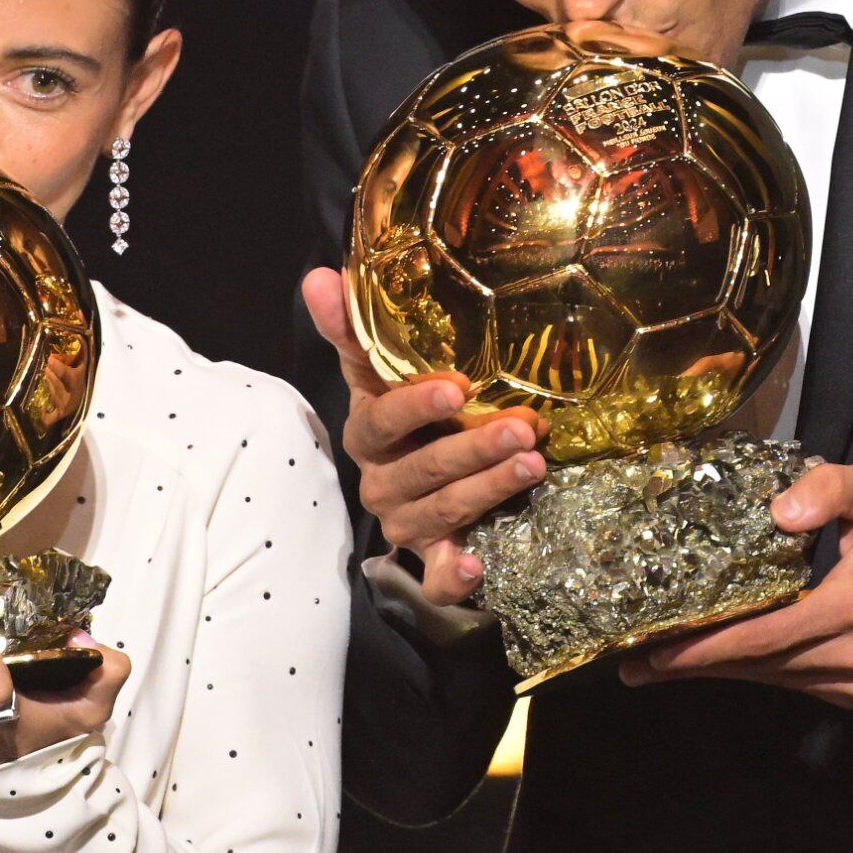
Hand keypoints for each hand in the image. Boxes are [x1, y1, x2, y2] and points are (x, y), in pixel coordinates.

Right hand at [301, 266, 540, 608]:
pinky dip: (452, 576)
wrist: (411, 479)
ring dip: (488, 490)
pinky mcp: (431, 557)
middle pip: (425, 469)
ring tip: (533, 465)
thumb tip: (319, 275)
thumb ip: (353, 328)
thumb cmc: (403, 415)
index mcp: (367, 434)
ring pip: (444, 512)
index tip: (457, 386)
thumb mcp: (377, 371)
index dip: (416, 406)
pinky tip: (477, 567)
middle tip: (524, 429)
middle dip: (475, 449)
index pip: (384, 419)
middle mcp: (382, 482)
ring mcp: (406, 524)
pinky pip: (433, 577)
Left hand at [616, 460, 852, 706]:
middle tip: (634, 665)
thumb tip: (778, 511)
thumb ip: (827, 488)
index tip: (655, 651)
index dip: (705, 648)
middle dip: (695, 665)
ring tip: (663, 665)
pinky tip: (720, 659)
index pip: (763, 637)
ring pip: (774, 679)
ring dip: (720, 671)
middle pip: (759, 666)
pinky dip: (756, 671)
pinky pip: (795, 682)